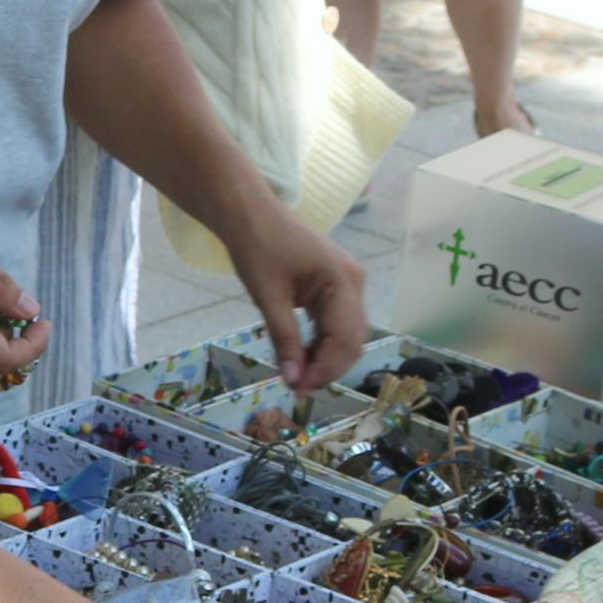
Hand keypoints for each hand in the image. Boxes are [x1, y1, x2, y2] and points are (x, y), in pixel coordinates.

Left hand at [220, 201, 367, 391]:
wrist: (249, 213)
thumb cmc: (257, 247)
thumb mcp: (268, 298)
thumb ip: (285, 340)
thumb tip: (293, 381)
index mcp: (343, 282)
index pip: (345, 340)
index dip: (324, 370)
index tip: (297, 390)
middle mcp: (354, 283)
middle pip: (351, 340)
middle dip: (327, 368)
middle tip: (296, 388)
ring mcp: (347, 283)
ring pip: (345, 334)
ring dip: (324, 358)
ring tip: (296, 375)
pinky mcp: (334, 286)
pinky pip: (335, 322)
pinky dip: (321, 342)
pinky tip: (301, 355)